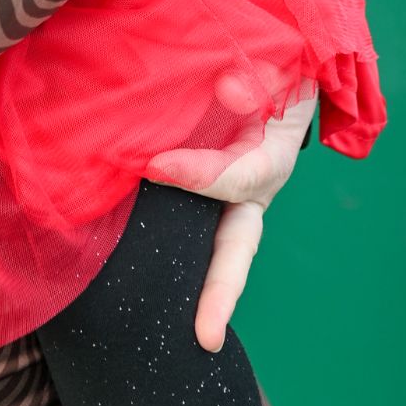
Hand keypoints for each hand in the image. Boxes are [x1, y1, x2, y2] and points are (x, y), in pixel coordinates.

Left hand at [148, 91, 315, 350]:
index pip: (240, 178)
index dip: (201, 176)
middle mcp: (250, 193)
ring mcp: (228, 203)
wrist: (270, 77)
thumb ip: (257, 76)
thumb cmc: (272, 73)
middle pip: (236, 247)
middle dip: (220, 291)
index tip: (154, 167)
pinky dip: (164, 253)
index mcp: (270, 159)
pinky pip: (185, 230)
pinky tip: (128, 276)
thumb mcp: (278, 69)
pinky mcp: (200, 203)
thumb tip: (229, 90)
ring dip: (195, 285)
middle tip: (205, 336)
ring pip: (214, 248)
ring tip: (177, 329)